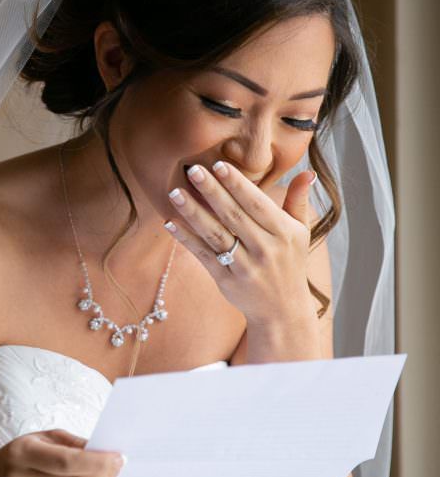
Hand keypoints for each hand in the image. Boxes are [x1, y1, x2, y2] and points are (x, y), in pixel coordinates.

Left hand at [165, 161, 316, 324]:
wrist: (283, 311)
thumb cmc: (290, 264)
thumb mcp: (301, 233)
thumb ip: (299, 201)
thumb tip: (306, 171)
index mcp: (284, 233)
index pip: (257, 204)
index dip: (238, 184)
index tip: (219, 165)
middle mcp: (265, 250)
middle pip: (234, 216)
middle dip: (212, 192)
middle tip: (193, 170)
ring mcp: (245, 267)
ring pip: (216, 235)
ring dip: (193, 213)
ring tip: (175, 193)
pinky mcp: (227, 281)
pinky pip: (204, 256)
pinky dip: (187, 239)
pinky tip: (170, 223)